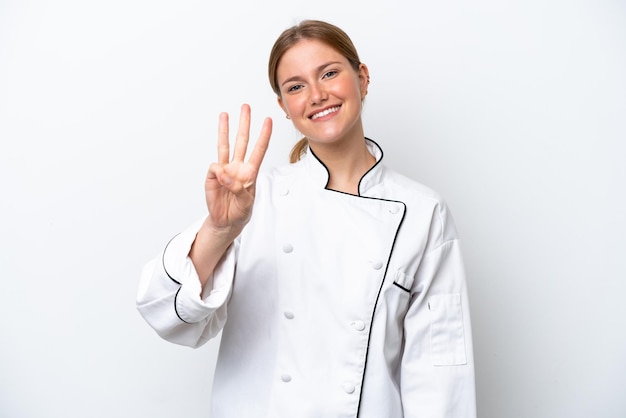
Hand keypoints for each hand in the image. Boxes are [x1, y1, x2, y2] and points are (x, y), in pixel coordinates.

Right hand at [205, 104, 271, 231]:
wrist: (226, 221)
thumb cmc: (240, 211)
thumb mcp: (246, 202)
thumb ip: (237, 188)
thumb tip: (223, 173)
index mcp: (251, 172)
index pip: (259, 150)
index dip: (264, 136)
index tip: (268, 121)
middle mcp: (238, 167)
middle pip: (242, 141)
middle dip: (244, 124)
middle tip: (245, 107)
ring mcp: (225, 170)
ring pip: (225, 145)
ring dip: (225, 130)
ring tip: (224, 115)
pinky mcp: (213, 176)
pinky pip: (214, 168)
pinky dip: (218, 174)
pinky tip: (220, 181)